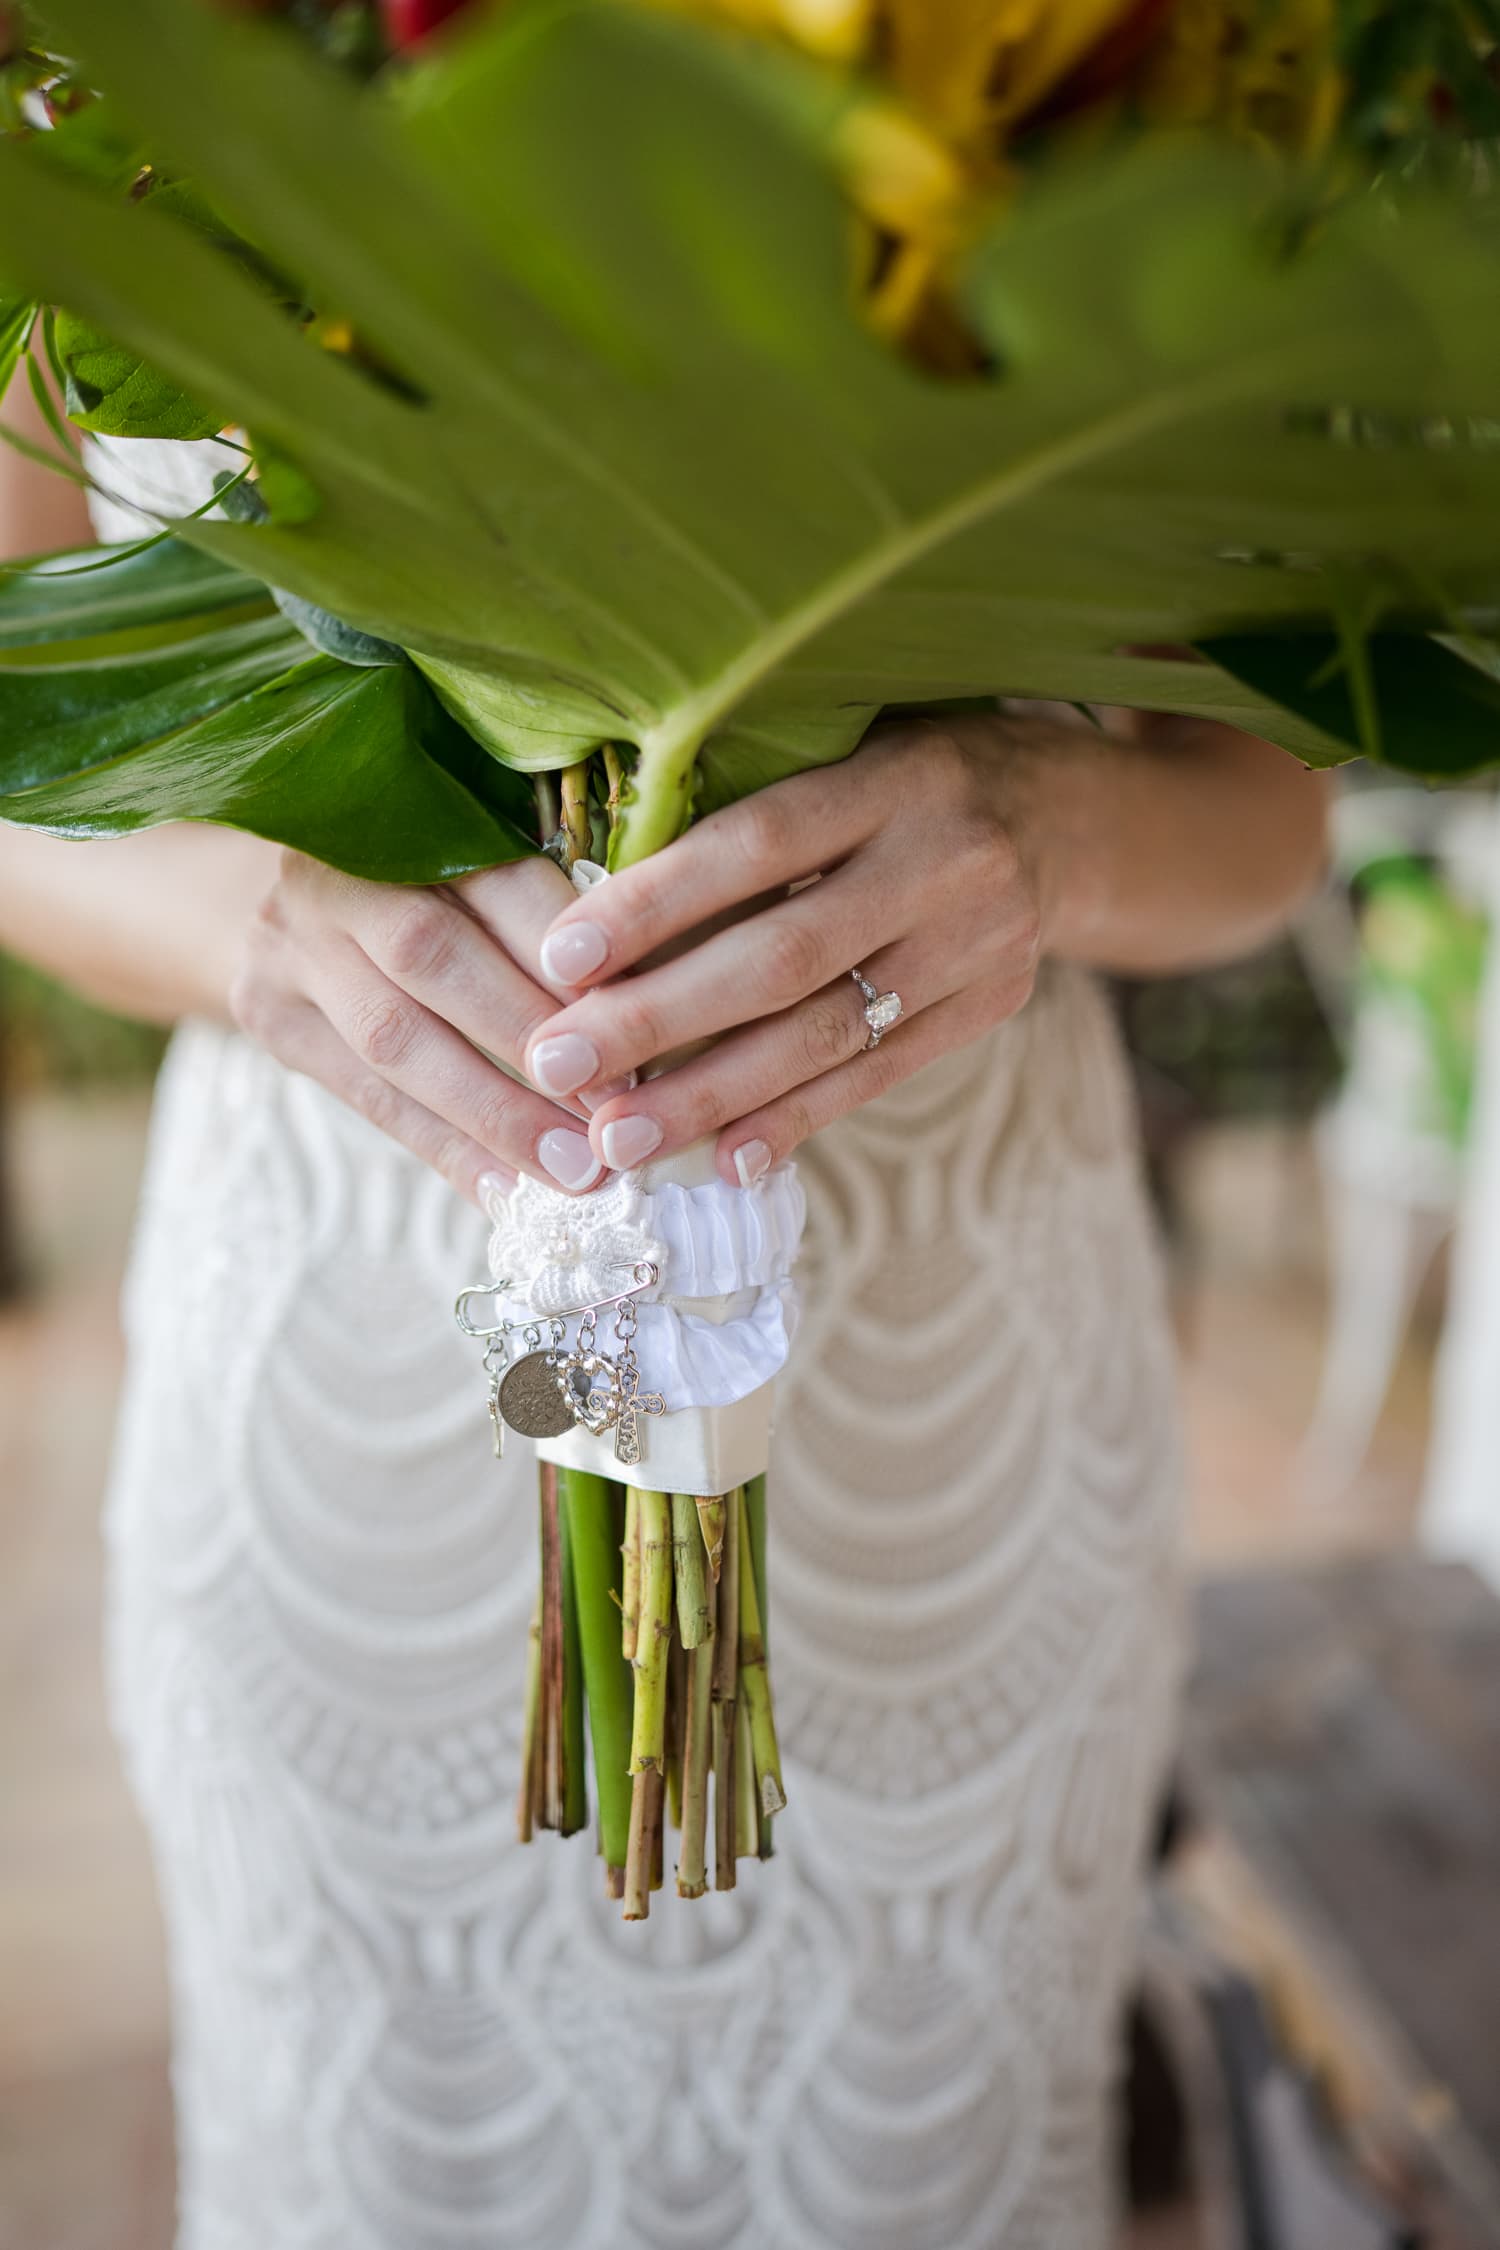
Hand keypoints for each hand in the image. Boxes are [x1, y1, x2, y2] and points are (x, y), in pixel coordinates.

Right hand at [230, 848, 632, 1201]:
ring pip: (394, 1039)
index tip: (641, 1024)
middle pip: (434, 957)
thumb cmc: (428, 882)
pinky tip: (503, 1192)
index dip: (568, 956)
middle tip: (612, 1114)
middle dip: (531, 1042)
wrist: (279, 894)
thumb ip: (551, 910)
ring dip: (493, 1113)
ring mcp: (289, 944)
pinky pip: (366, 1098)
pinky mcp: (269, 1014)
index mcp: (405, 808)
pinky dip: (444, 1149)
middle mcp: (337, 870)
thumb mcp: (480, 863)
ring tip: (570, 1169)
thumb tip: (655, 994)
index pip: (500, 877)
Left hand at [524, 719, 1052, 1186]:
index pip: (757, 844)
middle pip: (783, 956)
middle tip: (559, 1066)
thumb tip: (603, 896)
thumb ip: (753, 802)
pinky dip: (796, 1119)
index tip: (561, 958)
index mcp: (896, 777)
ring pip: (825, 1035)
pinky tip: (726, 1158)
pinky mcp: (988, 1006)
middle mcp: (946, 861)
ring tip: (619, 1138)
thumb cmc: (906, 774)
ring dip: (711, 1095)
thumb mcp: (848, 748)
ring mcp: (978, 944)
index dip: (655, 903)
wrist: (1065, 815)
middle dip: (658, 1020)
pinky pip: (878, 1075)